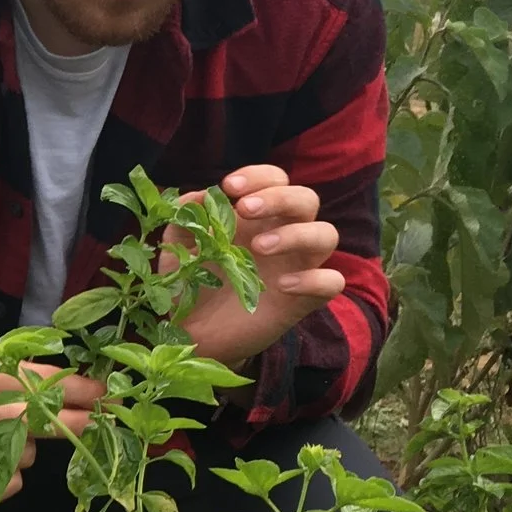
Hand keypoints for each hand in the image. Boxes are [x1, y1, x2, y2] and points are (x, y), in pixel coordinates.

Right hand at [0, 350, 102, 498]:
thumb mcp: (0, 361)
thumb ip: (40, 375)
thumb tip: (96, 390)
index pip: (37, 384)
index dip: (76, 390)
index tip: (106, 395)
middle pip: (32, 422)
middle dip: (72, 423)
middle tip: (97, 422)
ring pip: (22, 456)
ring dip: (29, 448)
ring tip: (11, 434)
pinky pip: (4, 485)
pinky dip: (13, 478)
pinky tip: (4, 462)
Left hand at [172, 164, 344, 368]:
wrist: (194, 334)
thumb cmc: (193, 284)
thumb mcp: (179, 250)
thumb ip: (186, 220)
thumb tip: (201, 195)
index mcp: (258, 217)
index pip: (276, 180)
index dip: (259, 177)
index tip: (229, 187)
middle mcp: (284, 235)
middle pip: (307, 199)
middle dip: (279, 197)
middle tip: (244, 210)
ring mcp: (299, 266)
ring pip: (326, 234)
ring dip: (296, 234)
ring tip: (258, 247)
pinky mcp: (305, 300)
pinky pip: (332, 282)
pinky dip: (314, 279)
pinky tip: (282, 286)